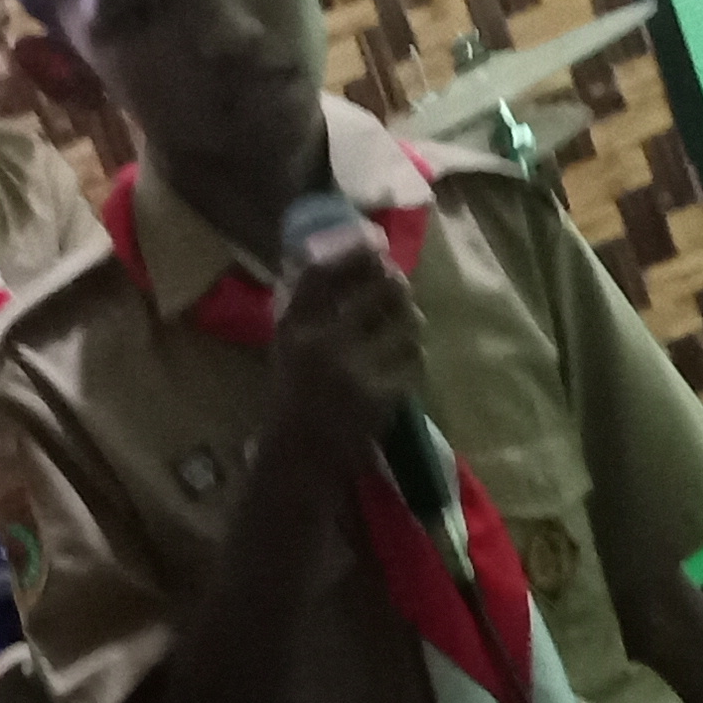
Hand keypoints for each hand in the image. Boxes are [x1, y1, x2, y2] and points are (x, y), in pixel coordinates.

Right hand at [265, 219, 422, 454]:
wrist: (302, 452)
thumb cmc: (294, 394)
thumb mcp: (289, 344)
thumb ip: (312, 306)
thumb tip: (351, 262)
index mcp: (296, 328)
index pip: (326, 274)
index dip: (356, 255)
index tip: (374, 250)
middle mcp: (325, 344)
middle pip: (379, 290)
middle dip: (396, 286)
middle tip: (399, 288)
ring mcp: (357, 371)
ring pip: (406, 324)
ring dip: (409, 321)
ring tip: (406, 324)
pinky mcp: (383, 395)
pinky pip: (413, 360)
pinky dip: (411, 356)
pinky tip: (403, 359)